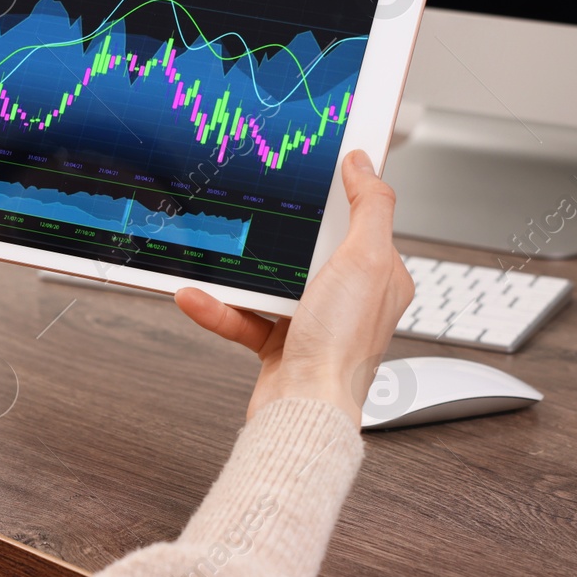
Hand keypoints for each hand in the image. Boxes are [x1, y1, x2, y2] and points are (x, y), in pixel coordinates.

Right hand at [175, 150, 413, 426]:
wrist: (302, 413)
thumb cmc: (341, 347)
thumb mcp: (366, 260)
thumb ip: (369, 206)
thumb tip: (363, 163)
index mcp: (380, 276)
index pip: (363, 220)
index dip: (340, 192)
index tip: (312, 167)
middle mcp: (349, 298)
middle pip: (312, 245)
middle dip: (278, 229)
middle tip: (254, 202)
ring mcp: (314, 320)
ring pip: (270, 279)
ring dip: (237, 271)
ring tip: (210, 254)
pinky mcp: (279, 343)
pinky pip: (243, 315)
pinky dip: (218, 306)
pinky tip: (195, 295)